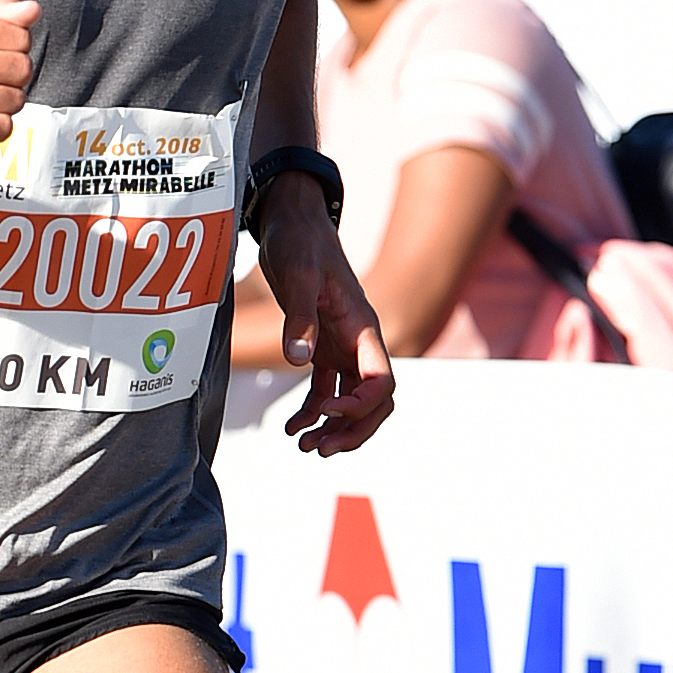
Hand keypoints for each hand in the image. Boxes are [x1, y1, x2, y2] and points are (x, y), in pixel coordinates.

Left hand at [259, 179, 395, 455]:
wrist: (292, 223)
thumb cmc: (300, 242)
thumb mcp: (298, 275)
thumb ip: (299, 317)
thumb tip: (299, 360)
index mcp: (362, 328)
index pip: (381, 381)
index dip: (358, 406)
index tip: (323, 410)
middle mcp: (358, 343)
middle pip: (374, 402)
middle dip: (353, 431)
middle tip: (318, 449)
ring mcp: (342, 348)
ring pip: (352, 402)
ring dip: (334, 429)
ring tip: (304, 446)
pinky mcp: (322, 348)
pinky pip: (326, 391)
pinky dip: (313, 413)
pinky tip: (291, 428)